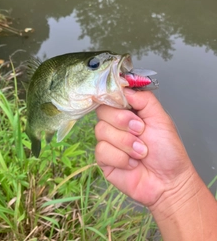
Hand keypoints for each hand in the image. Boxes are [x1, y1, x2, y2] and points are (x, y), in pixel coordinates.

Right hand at [95, 88, 193, 206]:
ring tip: (141, 152)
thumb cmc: (167, 150)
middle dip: (123, 121)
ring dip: (125, 142)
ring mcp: (108, 141)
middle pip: (102, 111)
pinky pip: (101, 150)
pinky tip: (132, 164)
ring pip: (101, 130)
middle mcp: (116, 124)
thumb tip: (124, 88)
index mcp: (128, 112)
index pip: (110, 96)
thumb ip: (144, 99)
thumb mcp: (160, 118)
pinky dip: (120, 158)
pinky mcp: (104, 159)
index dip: (115, 99)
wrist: (168, 181)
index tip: (126, 106)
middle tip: (141, 131)